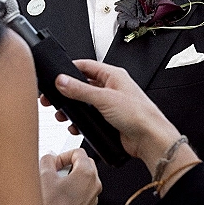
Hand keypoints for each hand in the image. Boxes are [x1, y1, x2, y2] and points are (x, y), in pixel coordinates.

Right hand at [39, 149, 101, 204]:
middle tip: (55, 170)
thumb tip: (50, 157)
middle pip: (84, 163)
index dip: (63, 155)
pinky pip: (83, 191)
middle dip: (69, 164)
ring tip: (56, 183)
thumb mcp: (45, 176)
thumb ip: (48, 160)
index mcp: (87, 173)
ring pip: (84, 178)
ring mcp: (93, 196)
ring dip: (71, 176)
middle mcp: (94, 184)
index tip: (54, 162)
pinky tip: (59, 194)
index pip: (78, 152)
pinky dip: (73, 188)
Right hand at [54, 61, 185, 174]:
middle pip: (82, 85)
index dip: (70, 69)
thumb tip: (62, 81)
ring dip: (73, 108)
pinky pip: (89, 117)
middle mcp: (111, 88)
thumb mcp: (104, 98)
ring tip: (62, 114)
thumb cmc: (139, 114)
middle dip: (67, 92)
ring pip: (84, 102)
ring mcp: (109, 104)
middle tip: (53, 98)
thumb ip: (80, 89)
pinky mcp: (108, 119)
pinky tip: (75, 125)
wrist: (150, 139)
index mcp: (113, 75)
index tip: (56, 74)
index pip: (86, 66)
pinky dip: (80, 121)